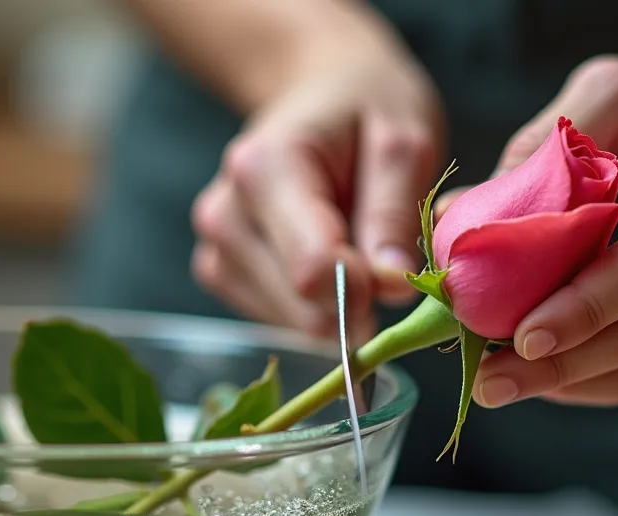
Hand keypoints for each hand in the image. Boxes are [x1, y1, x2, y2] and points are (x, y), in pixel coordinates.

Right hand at [190, 36, 443, 342]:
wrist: (317, 92)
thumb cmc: (364, 109)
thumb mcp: (403, 141)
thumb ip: (396, 214)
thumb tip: (391, 285)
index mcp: (264, 167)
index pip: (311, 269)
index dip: (365, 289)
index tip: (397, 275)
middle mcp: (224, 212)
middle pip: (300, 304)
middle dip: (356, 297)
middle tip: (383, 252)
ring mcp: (214, 245)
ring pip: (291, 320)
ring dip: (337, 301)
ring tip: (350, 240)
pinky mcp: (218, 270)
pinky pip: (278, 318)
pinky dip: (314, 304)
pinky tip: (325, 256)